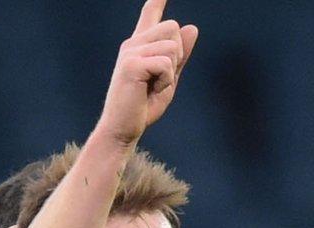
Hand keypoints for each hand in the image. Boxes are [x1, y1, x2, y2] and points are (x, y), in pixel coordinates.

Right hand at [96, 0, 197, 145]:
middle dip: (177, 53)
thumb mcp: (168, 78)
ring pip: (172, 45)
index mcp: (139, 46)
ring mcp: (130, 53)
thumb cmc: (142, 107)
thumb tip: (191, 27)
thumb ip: (180, 55)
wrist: (122, 129)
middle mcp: (132, 44)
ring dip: (171, 70)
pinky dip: (166, 80)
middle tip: (160, 78)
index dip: (156, 1)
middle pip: (172, 26)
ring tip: (153, 86)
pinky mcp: (131, 65)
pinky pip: (166, 63)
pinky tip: (150, 91)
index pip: (149, 15)